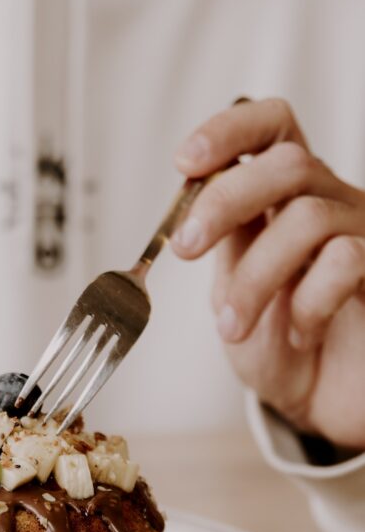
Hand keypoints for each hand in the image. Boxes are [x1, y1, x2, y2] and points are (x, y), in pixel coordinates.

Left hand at [172, 97, 364, 450]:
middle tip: (186, 249)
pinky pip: (346, 261)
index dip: (229, 131)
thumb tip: (187, 205)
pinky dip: (306, 304)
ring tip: (232, 326)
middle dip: (224, 202)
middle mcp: (331, 202)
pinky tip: (299, 334)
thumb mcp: (232, 288)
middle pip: (287, 163)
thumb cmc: (276, 345)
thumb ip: (221, 240)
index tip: (184, 162)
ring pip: (308, 218)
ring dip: (254, 278)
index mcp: (286, 197)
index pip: (273, 127)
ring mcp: (363, 233)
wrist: (319, 404)